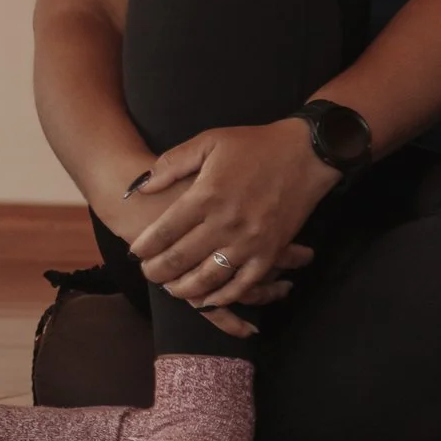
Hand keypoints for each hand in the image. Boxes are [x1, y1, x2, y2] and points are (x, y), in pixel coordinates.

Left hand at [128, 119, 339, 333]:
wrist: (305, 154)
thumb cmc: (253, 145)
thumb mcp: (208, 142)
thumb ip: (171, 164)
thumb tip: (141, 186)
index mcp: (206, 195)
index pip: (165, 230)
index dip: (145, 246)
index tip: (135, 252)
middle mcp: (225, 222)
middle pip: (181, 258)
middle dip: (158, 271)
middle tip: (147, 273)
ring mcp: (250, 241)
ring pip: (209, 278)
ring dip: (185, 289)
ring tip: (171, 288)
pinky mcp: (271, 252)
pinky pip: (244, 284)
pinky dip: (223, 296)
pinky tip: (208, 299)